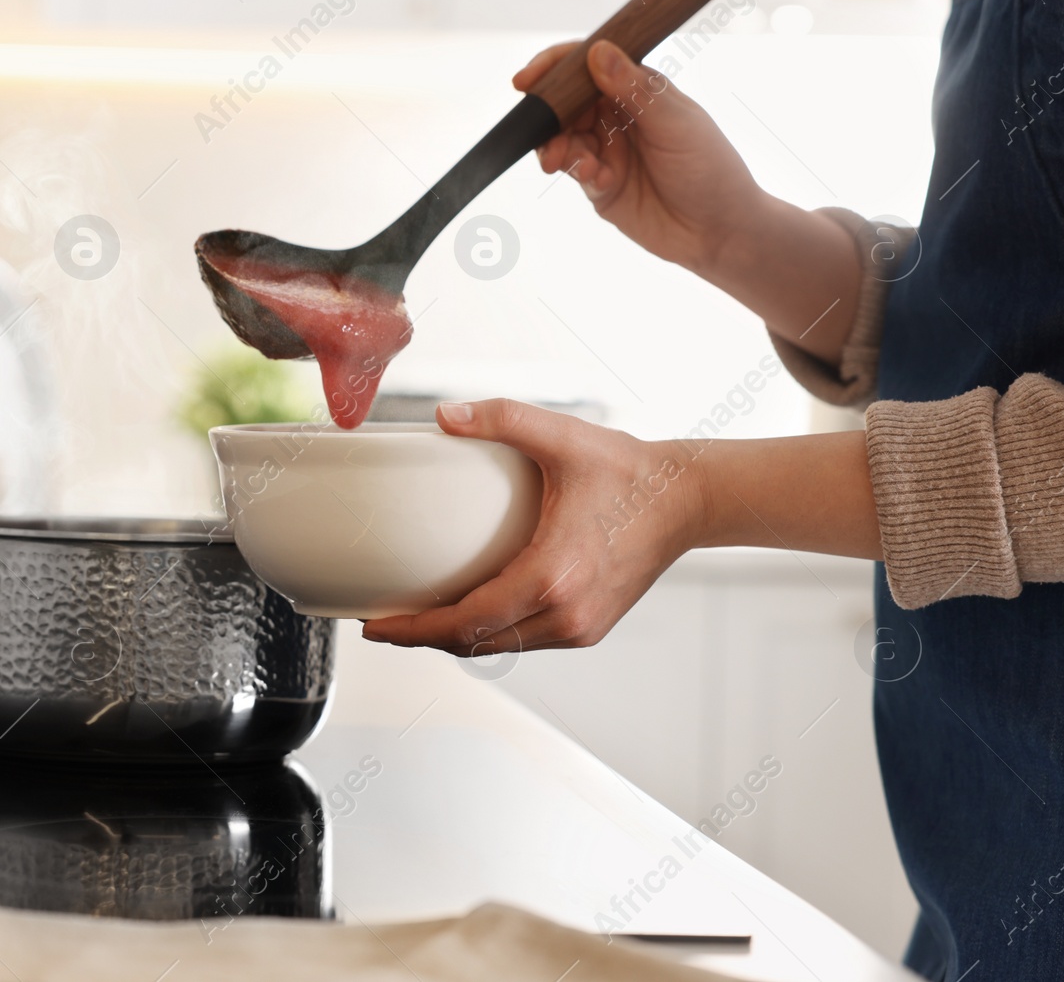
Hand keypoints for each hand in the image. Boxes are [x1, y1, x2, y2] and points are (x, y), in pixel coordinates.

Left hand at [362, 399, 707, 654]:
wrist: (688, 499)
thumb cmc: (629, 470)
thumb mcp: (562, 437)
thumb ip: (501, 419)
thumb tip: (442, 415)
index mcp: (552, 576)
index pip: (466, 622)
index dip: (413, 630)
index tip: (375, 626)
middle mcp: (566, 613)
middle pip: (474, 644)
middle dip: (422, 638)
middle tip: (380, 623)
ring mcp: (580, 627)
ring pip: (499, 647)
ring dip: (455, 639)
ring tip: (413, 620)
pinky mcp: (589, 629)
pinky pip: (525, 639)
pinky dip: (489, 633)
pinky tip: (465, 614)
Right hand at [514, 40, 767, 277]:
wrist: (719, 231)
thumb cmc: (710, 168)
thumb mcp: (675, 122)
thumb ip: (634, 88)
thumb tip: (597, 50)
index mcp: (638, 90)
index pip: (587, 66)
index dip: (554, 68)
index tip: (527, 80)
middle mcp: (618, 117)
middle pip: (565, 104)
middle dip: (548, 117)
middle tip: (545, 135)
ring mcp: (607, 152)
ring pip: (563, 139)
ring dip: (559, 148)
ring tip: (571, 164)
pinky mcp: (600, 186)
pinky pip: (574, 171)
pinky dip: (579, 172)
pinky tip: (598, 180)